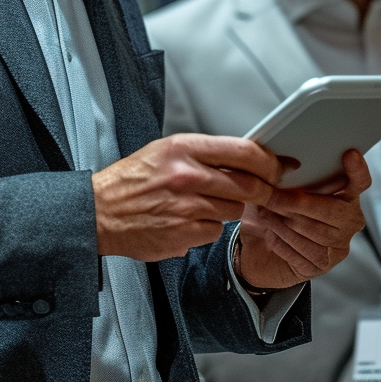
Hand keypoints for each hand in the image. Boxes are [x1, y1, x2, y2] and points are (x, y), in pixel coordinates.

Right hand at [92, 134, 288, 261]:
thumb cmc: (132, 180)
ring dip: (229, 208)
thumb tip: (247, 156)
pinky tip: (188, 220)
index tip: (281, 165)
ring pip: (235, 208)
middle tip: (263, 190)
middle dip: (263, 189)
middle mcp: (187, 175)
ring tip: (203, 203)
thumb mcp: (166, 151)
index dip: (271, 161)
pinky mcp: (185, 234)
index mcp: (184, 148)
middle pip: (250, 184)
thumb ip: (205, 153)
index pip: (245, 151)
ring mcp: (187, 207)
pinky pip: (216, 230)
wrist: (100, 212)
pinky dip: (209, 227)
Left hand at [237, 149, 370, 289]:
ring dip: (282, 222)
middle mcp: (349, 222)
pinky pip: (300, 252)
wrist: (261, 251)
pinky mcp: (322, 266)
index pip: (359, 183)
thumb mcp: (281, 192)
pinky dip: (280, 241)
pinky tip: (270, 234)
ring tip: (265, 214)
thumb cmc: (276, 214)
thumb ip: (287, 179)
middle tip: (269, 196)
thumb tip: (276, 167)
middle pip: (328, 210)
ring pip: (311, 232)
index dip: (357, 170)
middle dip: (294, 203)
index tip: (350, 154)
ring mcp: (339, 247)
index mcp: (345, 197)